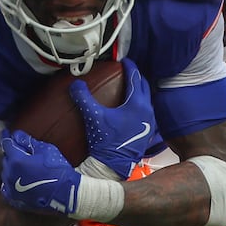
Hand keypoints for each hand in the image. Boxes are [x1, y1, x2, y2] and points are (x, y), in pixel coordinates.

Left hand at [0, 129, 83, 215]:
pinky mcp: (14, 199)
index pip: (6, 144)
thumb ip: (27, 141)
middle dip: (13, 154)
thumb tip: (16, 135)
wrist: (66, 193)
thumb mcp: (45, 149)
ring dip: (12, 168)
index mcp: (16, 160)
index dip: (6, 136)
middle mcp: (9, 174)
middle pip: (7, 158)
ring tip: (25, 168)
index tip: (6, 133)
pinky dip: (11, 182)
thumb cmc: (57, 170)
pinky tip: (19, 180)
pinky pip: (7, 188)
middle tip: (23, 152)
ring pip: (6, 172)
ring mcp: (10, 188)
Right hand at [71, 58, 157, 178]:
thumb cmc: (105, 141)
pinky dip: (140, 104)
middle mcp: (147, 111)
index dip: (129, 66)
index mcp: (137, 104)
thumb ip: (84, 98)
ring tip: (129, 87)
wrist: (113, 165)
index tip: (124, 60)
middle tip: (127, 71)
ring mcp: (149, 122)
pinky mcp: (147, 132)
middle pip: (144, 87)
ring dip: (139, 91)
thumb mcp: (93, 117)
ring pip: (147, 99)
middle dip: (136, 76)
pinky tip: (131, 108)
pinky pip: (146, 111)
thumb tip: (75, 84)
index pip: (135, 78)